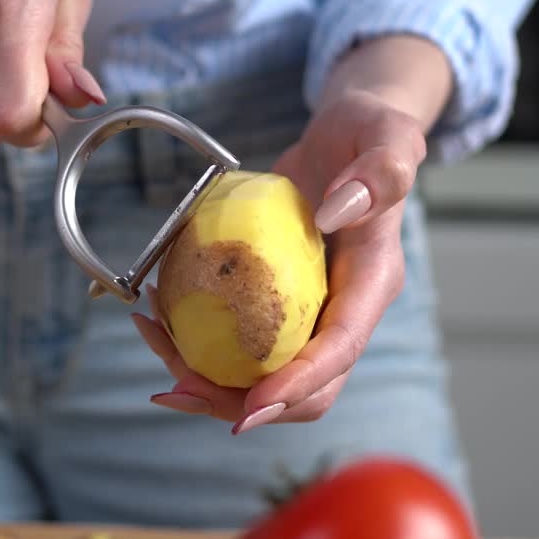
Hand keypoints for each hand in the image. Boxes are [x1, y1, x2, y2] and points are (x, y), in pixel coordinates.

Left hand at [135, 35, 452, 432]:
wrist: (349, 133)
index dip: (298, 384)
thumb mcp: (387, 135)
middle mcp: (346, 308)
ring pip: (267, 374)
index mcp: (374, 281)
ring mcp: (312, 310)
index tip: (251, 407)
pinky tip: (156, 317)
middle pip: (306, 388)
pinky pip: (242, 341)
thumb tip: (336, 214)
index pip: (341, 348)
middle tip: (176, 388)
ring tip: (152, 342)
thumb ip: (379, 172)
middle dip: (244, 403)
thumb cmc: (369, 131)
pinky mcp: (279, 302)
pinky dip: (199, 343)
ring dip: (209, 379)